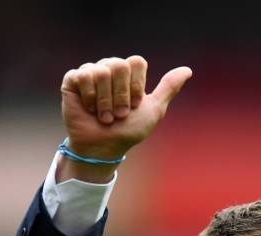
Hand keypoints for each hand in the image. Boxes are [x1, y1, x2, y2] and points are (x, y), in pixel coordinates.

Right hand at [60, 55, 192, 160]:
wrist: (104, 148)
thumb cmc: (128, 131)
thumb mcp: (153, 110)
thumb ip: (168, 88)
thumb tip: (188, 70)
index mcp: (128, 73)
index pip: (137, 62)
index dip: (136, 87)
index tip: (134, 107)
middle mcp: (109, 68)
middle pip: (119, 65)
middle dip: (121, 96)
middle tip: (118, 115)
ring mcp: (90, 73)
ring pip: (102, 71)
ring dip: (106, 101)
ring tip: (104, 116)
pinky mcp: (72, 80)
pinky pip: (83, 74)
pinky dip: (89, 96)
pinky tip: (89, 108)